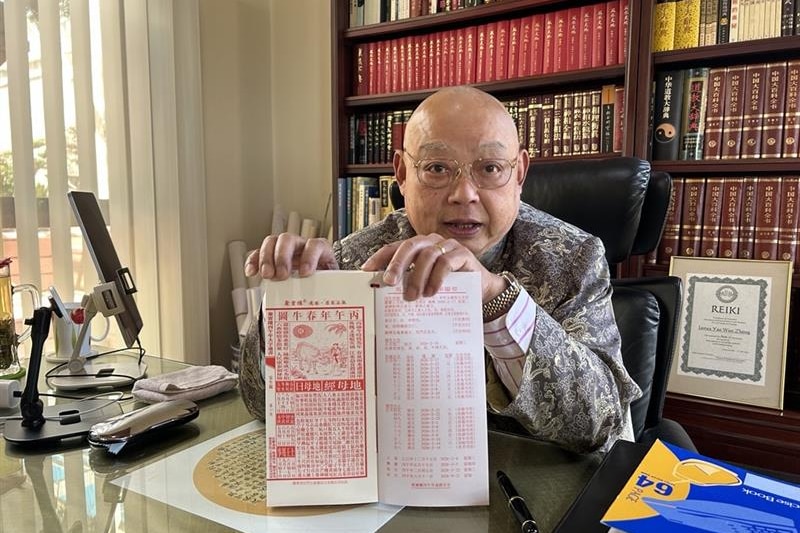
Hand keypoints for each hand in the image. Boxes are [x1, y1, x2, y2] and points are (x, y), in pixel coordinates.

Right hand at [244, 233, 338, 279]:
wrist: (319, 282)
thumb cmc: (326, 282)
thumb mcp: (332, 283)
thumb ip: (331, 286)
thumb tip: (335, 297)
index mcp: (320, 250)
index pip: (315, 245)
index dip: (309, 257)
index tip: (305, 273)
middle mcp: (301, 245)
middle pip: (288, 239)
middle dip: (282, 257)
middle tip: (281, 275)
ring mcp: (285, 249)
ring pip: (272, 242)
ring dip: (266, 258)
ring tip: (267, 275)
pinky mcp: (272, 256)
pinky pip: (259, 252)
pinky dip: (253, 260)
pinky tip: (251, 272)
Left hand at [360, 234, 506, 301]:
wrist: (481, 289)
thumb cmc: (449, 286)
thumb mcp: (425, 284)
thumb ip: (409, 283)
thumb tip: (383, 294)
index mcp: (418, 247)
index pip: (394, 247)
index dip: (379, 257)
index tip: (366, 270)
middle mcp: (430, 242)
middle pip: (408, 246)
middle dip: (396, 264)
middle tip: (389, 282)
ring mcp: (447, 246)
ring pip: (426, 255)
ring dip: (417, 277)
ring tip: (412, 296)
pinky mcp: (462, 254)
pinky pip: (446, 263)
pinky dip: (436, 278)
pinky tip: (431, 292)